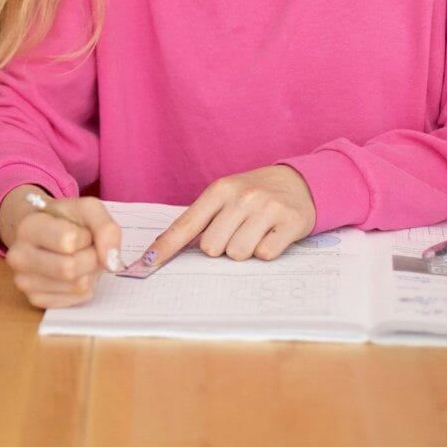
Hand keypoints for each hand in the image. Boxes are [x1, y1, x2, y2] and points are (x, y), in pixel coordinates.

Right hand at [0, 186, 122, 308]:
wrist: (45, 230)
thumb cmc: (66, 219)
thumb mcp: (88, 209)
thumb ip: (106, 228)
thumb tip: (111, 261)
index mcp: (28, 227)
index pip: (68, 241)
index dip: (85, 236)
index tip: (81, 231)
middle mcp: (19, 256)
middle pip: (70, 268)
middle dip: (91, 258)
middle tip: (87, 248)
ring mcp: (24, 281)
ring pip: (76, 286)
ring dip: (90, 273)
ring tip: (80, 258)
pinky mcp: (35, 299)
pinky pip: (74, 300)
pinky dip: (83, 288)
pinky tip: (75, 274)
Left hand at [134, 165, 315, 269]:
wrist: (299, 182)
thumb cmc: (253, 195)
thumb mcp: (226, 197)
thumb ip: (201, 220)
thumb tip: (165, 249)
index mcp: (219, 190)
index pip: (185, 224)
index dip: (165, 247)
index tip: (146, 264)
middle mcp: (241, 196)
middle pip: (212, 247)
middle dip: (221, 248)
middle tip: (236, 233)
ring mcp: (266, 208)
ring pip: (238, 254)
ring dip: (245, 251)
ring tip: (255, 233)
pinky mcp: (289, 222)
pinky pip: (265, 255)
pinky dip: (267, 251)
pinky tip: (272, 235)